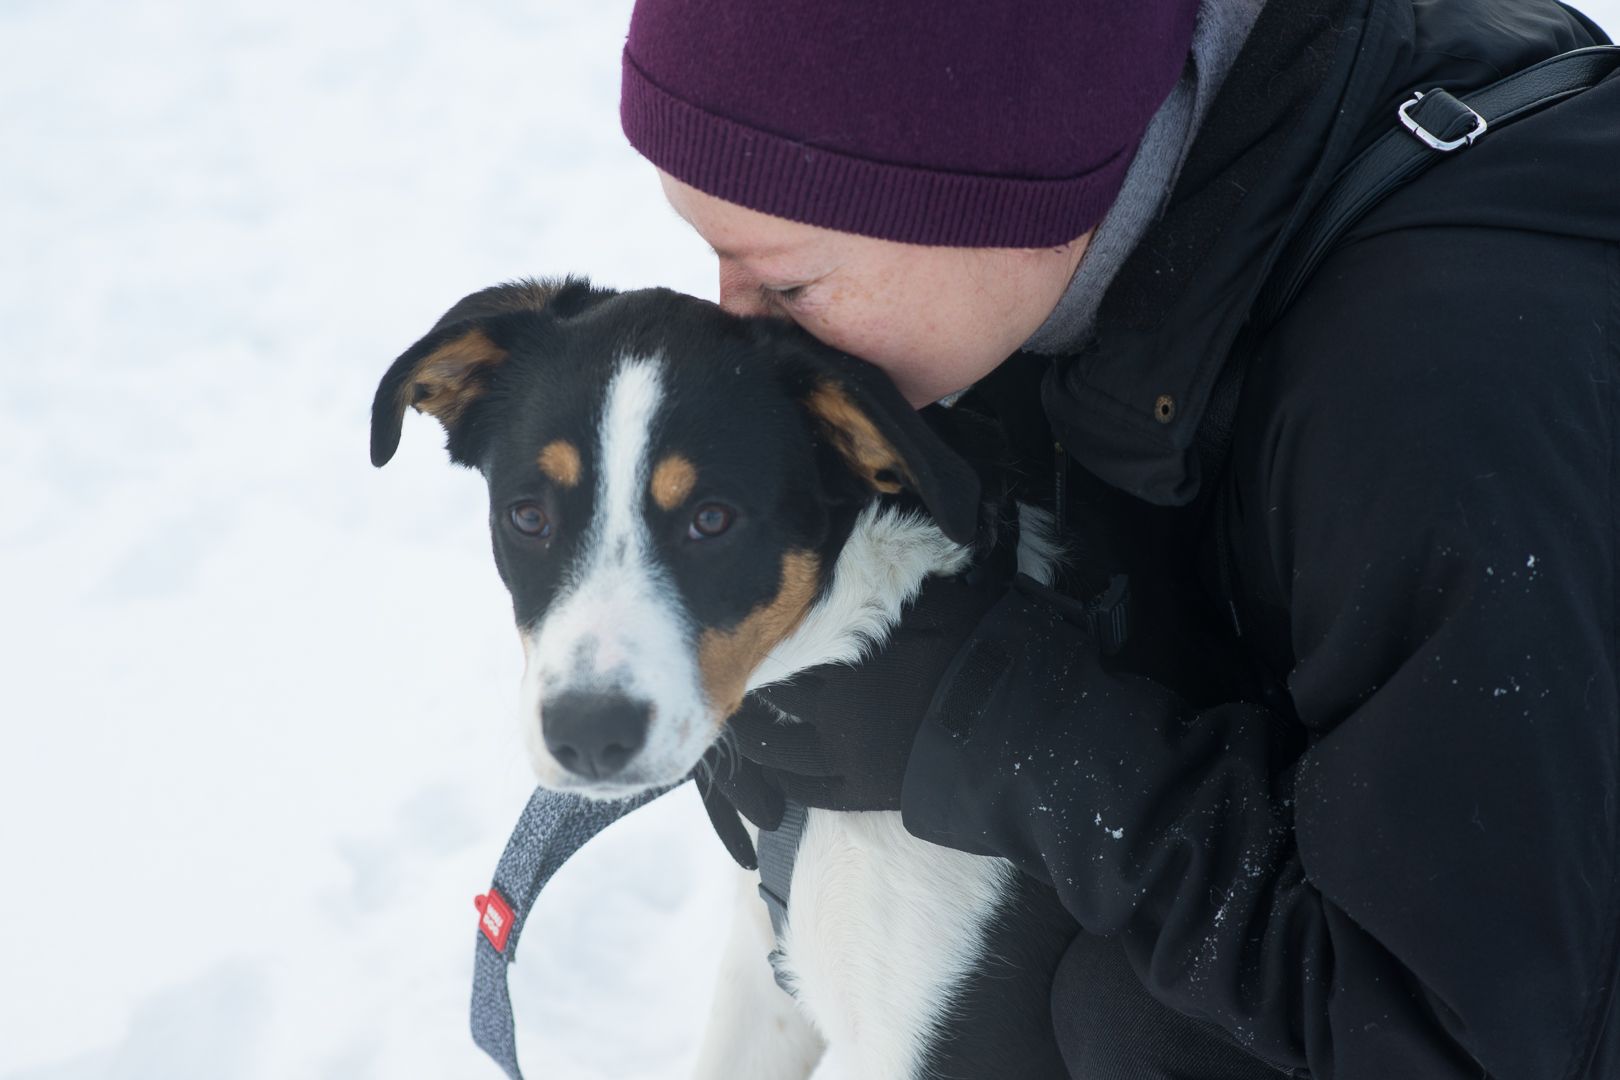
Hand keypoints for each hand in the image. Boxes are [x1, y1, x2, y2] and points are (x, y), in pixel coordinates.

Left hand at [719, 548, 1017, 815]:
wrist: (1023, 727)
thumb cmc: (987, 652)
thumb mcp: (943, 594)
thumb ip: (900, 575)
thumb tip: (880, 526)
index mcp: (849, 652)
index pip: (785, 644)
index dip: (767, 640)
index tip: (753, 633)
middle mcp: (834, 706)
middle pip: (773, 697)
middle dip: (755, 688)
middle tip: (740, 679)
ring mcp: (846, 755)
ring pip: (776, 750)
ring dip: (759, 736)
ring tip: (749, 725)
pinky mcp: (864, 793)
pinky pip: (805, 791)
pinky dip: (784, 781)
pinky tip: (776, 771)